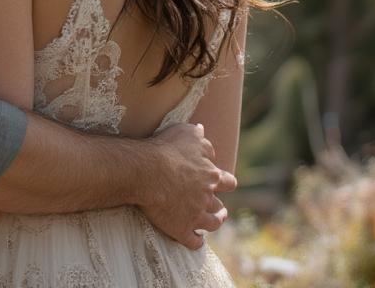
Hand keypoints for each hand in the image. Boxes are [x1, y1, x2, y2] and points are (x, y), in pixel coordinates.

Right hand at [135, 123, 236, 249]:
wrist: (147, 171)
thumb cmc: (166, 149)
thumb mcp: (186, 133)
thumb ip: (198, 135)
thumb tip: (204, 131)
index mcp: (211, 175)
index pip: (227, 181)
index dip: (226, 181)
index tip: (223, 182)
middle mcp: (207, 197)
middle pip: (219, 205)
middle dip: (219, 206)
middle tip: (220, 208)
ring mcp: (195, 215)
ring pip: (211, 223)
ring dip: (213, 222)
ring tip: (214, 222)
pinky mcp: (181, 229)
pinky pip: (193, 241)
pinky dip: (196, 242)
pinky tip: (197, 241)